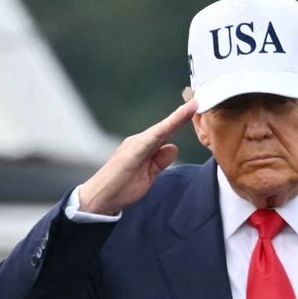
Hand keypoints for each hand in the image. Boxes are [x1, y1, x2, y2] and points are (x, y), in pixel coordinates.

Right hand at [77, 100, 195, 214]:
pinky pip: (152, 138)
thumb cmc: (121, 188)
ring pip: (160, 129)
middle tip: (198, 101)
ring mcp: (135, 145)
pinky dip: (164, 129)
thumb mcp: (148, 175)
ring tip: (192, 107)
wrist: (99, 198)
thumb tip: (173, 147)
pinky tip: (174, 122)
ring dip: (176, 118)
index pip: (166, 133)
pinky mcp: (133, 152)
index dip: (180, 122)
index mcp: (144, 148)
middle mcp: (139, 142)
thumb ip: (160, 161)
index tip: (195, 110)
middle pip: (165, 127)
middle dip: (182, 115)